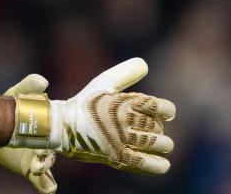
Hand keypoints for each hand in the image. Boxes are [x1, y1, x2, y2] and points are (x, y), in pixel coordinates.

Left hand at [0, 74, 57, 192]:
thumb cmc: (13, 108)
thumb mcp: (18, 94)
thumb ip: (29, 86)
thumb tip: (43, 81)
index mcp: (48, 127)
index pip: (60, 132)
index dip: (60, 134)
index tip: (54, 136)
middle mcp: (47, 144)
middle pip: (52, 152)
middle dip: (48, 156)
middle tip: (41, 158)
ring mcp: (39, 159)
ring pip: (48, 168)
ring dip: (46, 171)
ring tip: (39, 170)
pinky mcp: (28, 169)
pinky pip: (42, 181)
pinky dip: (47, 187)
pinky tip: (49, 190)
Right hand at [51, 58, 174, 173]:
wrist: (64, 126)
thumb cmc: (86, 103)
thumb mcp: (103, 82)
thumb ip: (125, 73)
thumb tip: (146, 65)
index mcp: (124, 102)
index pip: (158, 106)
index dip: (166, 110)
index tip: (166, 113)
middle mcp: (124, 121)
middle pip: (156, 126)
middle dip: (159, 128)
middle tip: (154, 129)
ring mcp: (120, 140)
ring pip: (153, 144)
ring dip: (162, 144)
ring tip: (162, 144)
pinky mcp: (115, 157)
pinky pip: (142, 163)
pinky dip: (156, 165)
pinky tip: (164, 165)